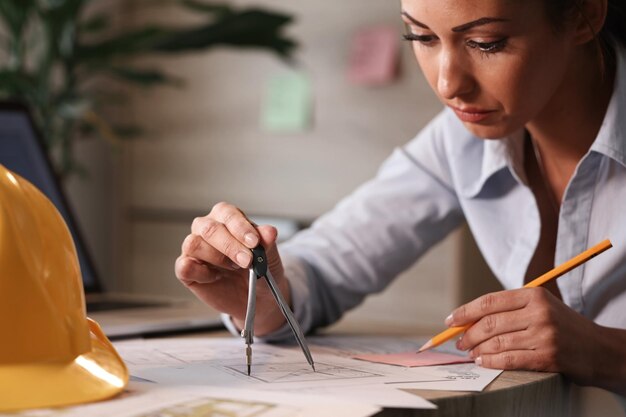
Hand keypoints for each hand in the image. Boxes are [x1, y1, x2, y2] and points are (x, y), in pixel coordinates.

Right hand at [174, 202, 288, 334]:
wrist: (258, 296)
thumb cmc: (261, 269)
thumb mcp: (269, 256)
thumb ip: (267, 242)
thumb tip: (269, 232)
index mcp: (226, 218)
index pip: (227, 214)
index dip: (240, 227)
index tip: (254, 242)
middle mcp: (207, 229)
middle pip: (208, 228)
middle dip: (230, 245)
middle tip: (247, 260)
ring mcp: (195, 249)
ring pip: (193, 244)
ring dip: (217, 257)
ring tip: (234, 268)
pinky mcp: (187, 270)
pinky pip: (185, 266)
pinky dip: (201, 272)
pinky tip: (216, 277)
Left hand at [447, 287, 604, 385]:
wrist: (599, 349)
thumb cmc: (562, 326)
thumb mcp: (540, 307)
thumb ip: (510, 309)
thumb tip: (469, 320)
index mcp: (534, 295)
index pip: (489, 301)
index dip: (465, 311)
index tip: (451, 320)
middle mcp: (539, 312)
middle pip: (490, 323)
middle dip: (468, 334)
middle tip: (459, 341)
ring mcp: (544, 335)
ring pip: (497, 342)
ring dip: (477, 349)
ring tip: (470, 352)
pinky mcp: (547, 357)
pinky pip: (509, 359)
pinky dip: (491, 361)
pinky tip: (483, 361)